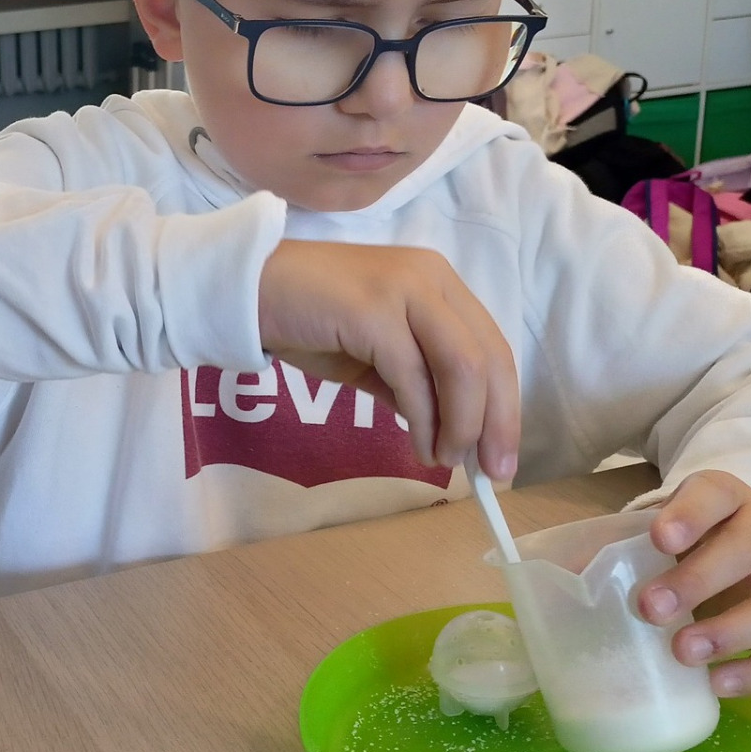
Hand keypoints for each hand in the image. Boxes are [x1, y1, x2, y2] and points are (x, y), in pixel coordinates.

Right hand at [256, 241, 519, 477]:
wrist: (246, 291)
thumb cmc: (306, 320)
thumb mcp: (372, 355)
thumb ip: (411, 383)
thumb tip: (445, 432)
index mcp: (438, 284)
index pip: (491, 348)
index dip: (504, 405)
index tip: (500, 454)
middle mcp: (431, 279)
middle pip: (489, 357)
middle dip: (497, 421)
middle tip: (493, 472)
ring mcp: (404, 290)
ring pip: (462, 366)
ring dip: (463, 424)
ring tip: (447, 460)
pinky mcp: (374, 312)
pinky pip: (413, 377)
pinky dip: (424, 420)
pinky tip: (419, 447)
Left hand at [636, 470, 750, 695]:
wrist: (731, 548)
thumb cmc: (681, 540)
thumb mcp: (653, 529)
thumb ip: (614, 544)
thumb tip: (559, 578)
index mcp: (727, 498)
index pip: (715, 493)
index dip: (690, 514)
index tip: (659, 539)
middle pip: (749, 549)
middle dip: (699, 580)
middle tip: (651, 609)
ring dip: (732, 632)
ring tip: (683, 653)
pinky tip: (714, 683)